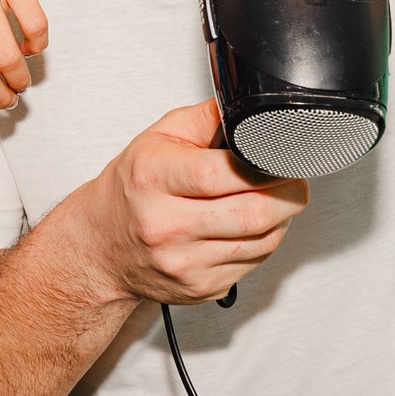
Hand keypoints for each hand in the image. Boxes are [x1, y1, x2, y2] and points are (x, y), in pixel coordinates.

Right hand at [77, 100, 309, 305]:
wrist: (101, 247)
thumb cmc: (132, 189)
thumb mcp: (157, 138)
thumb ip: (207, 117)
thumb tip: (253, 107)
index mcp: (153, 179)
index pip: (222, 174)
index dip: (265, 166)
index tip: (282, 158)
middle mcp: (165, 225)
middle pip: (252, 214)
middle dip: (289, 194)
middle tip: (294, 179)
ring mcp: (184, 263)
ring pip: (263, 242)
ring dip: (281, 218)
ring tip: (272, 199)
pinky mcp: (201, 288)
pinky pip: (254, 263)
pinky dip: (264, 241)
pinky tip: (250, 226)